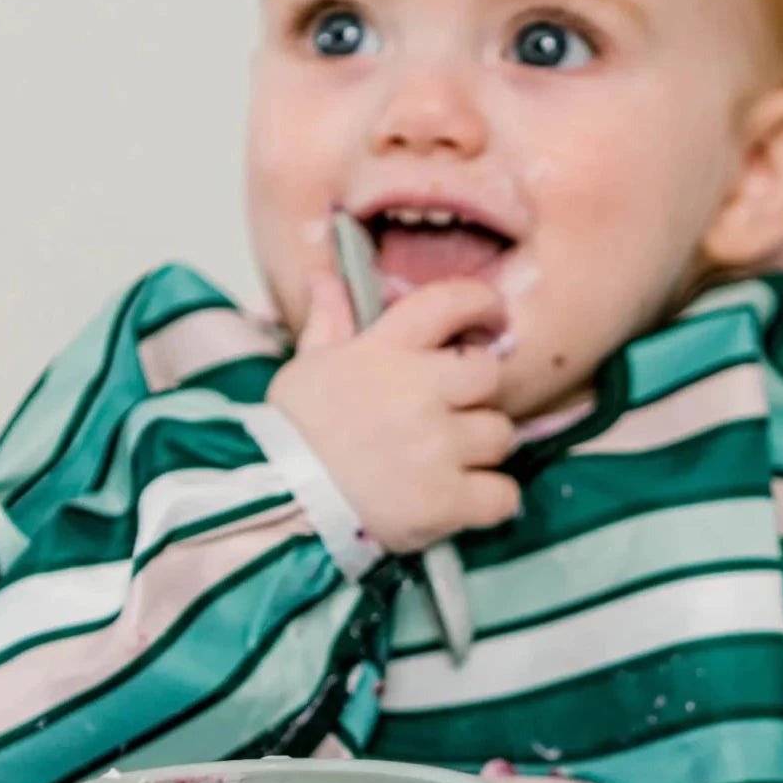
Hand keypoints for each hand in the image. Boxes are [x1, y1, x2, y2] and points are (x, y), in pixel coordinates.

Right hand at [268, 272, 521, 553]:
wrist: (279, 505)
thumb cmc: (292, 435)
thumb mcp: (306, 368)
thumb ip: (328, 322)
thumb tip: (327, 277)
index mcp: (385, 352)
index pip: (450, 302)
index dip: (482, 303)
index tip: (493, 316)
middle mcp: (419, 393)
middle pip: (489, 374)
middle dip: (478, 393)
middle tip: (454, 412)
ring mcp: (437, 448)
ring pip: (500, 436)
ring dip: (482, 450)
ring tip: (448, 464)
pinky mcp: (447, 501)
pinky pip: (503, 495)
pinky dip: (492, 500)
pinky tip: (465, 501)